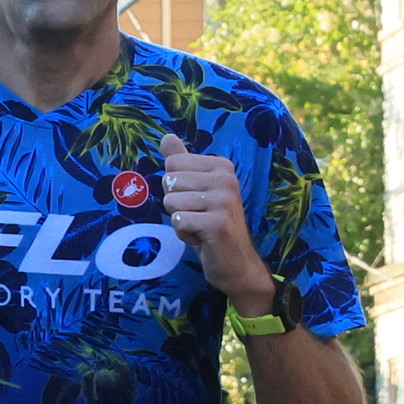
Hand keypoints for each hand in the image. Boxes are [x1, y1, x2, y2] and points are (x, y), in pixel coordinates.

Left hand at [165, 148, 270, 311]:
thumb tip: (166, 138)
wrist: (237, 264)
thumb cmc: (213, 225)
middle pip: (169, 182)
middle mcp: (226, 180)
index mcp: (222, 166)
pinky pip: (178, 221)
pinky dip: (184, 234)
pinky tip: (202, 238)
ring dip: (180, 220)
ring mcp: (224, 201)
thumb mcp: (197, 190)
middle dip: (176, 204)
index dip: (176, 187)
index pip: (172, 164)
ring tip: (201, 227)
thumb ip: (182, 162)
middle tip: (199, 216)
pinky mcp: (217, 223)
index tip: (197, 201)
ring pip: (171, 202)